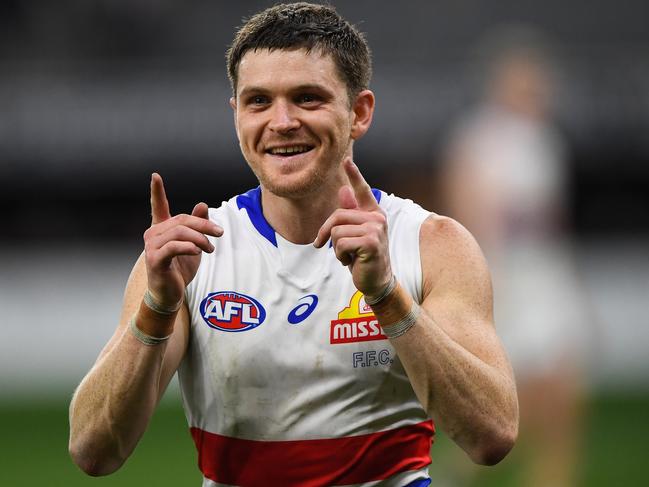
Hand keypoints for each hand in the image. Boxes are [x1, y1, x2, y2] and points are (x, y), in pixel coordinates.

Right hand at [143, 173, 222, 308]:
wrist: (170, 294)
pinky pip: (173, 247)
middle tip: (220, 233)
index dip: (157, 191)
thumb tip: (202, 205)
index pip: (158, 206)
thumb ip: (197, 225)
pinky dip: (189, 247)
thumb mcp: (194, 245)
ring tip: (211, 249)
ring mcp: (151, 247)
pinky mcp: (154, 259)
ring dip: (200, 239)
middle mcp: (153, 234)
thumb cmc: (180, 269)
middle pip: (181, 220)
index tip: (155, 176)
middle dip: (204, 225)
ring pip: (179, 232)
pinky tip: (198, 252)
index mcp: (161, 229)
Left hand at [314, 158, 391, 296]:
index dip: (354, 175)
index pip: (362, 191)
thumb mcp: (354, 235)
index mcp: (373, 213)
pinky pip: (340, 243)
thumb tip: (343, 189)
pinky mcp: (371, 242)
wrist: (376, 280)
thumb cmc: (363, 258)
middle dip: (326, 233)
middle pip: (338, 215)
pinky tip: (351, 262)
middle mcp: (377, 218)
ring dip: (336, 249)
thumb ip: (350, 214)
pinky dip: (340, 256)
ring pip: (337, 231)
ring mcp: (376, 229)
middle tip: (322, 245)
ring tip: (348, 256)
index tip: (346, 160)